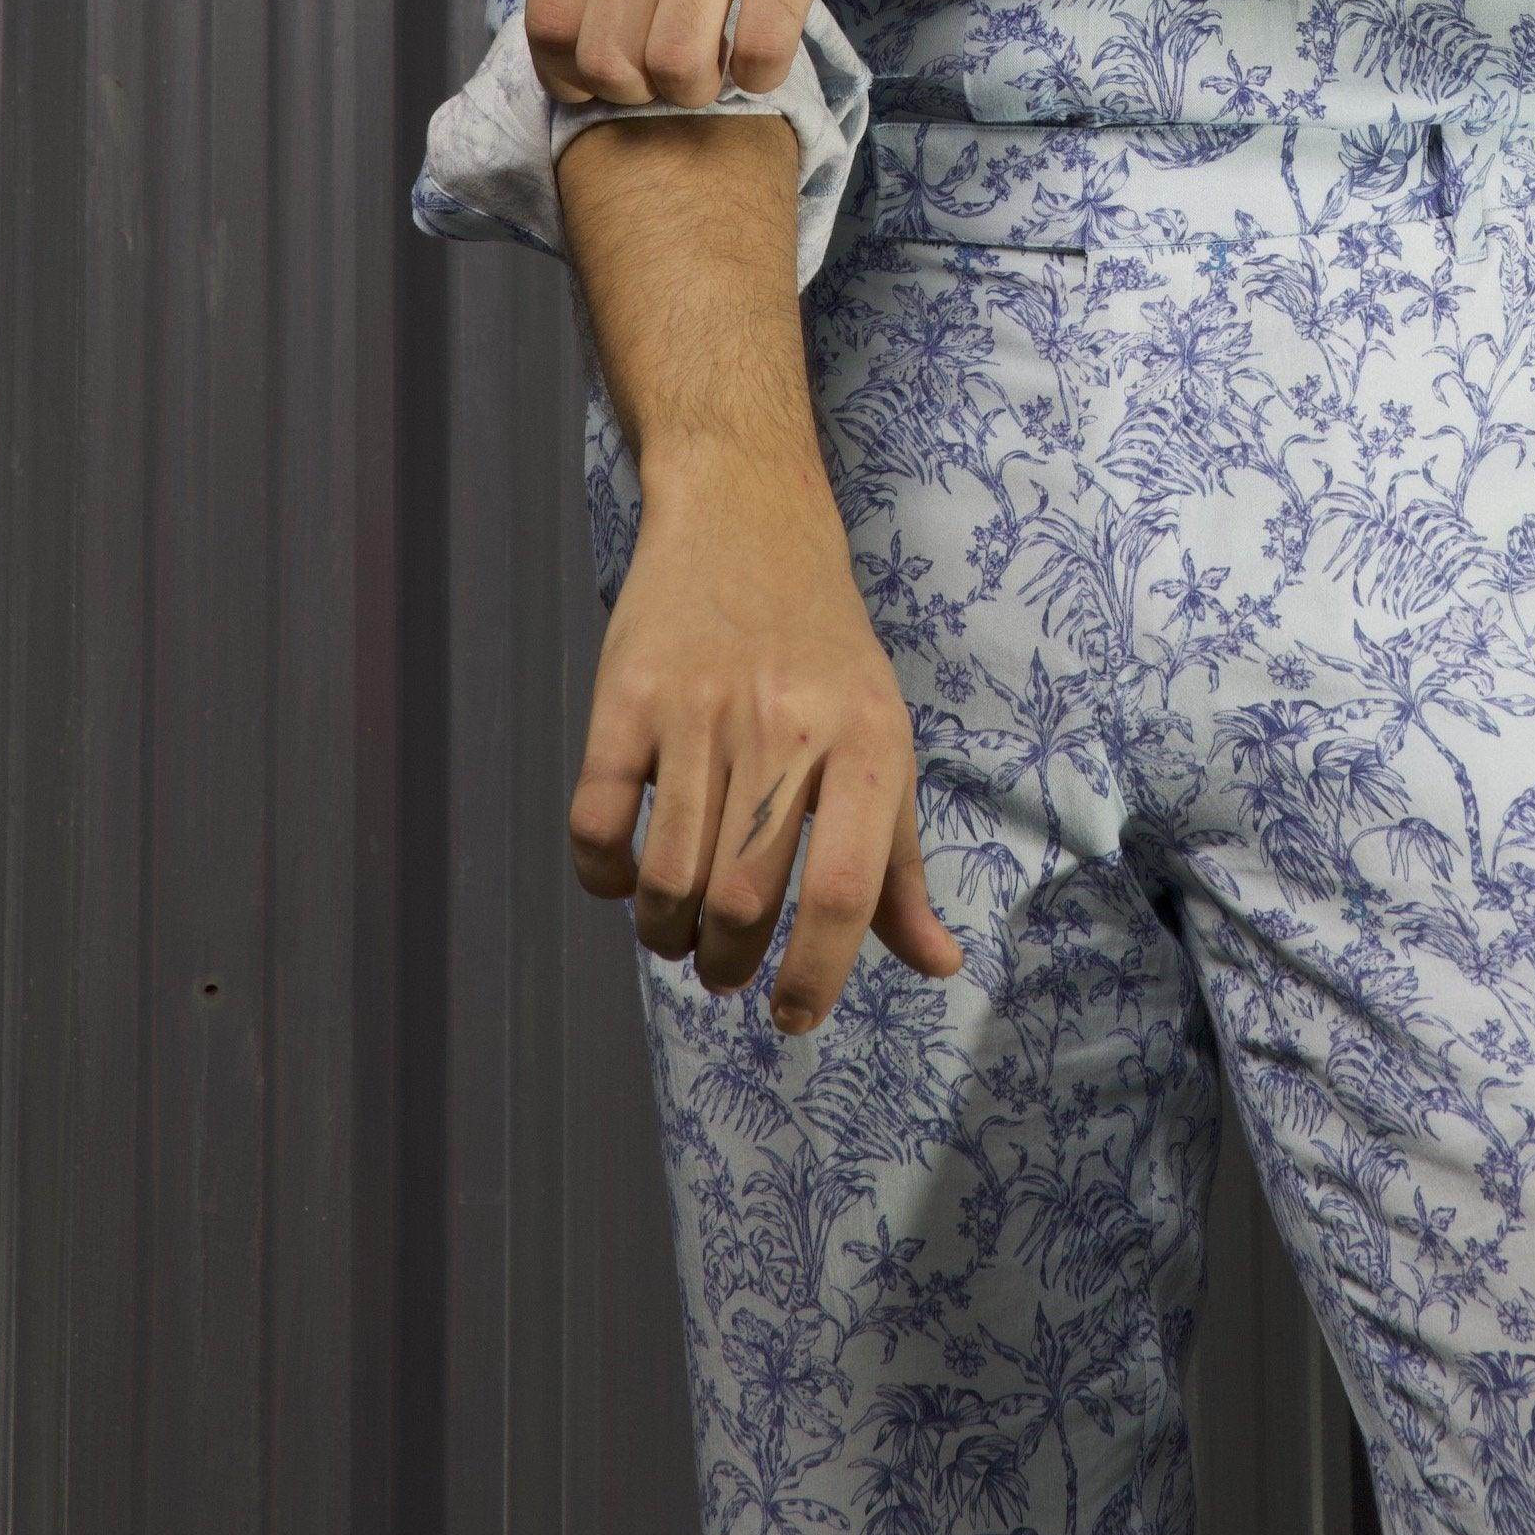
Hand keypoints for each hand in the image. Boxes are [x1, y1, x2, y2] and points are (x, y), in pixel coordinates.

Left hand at [526, 0, 926, 108]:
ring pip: (676, 65)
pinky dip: (761, 74)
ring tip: (718, 66)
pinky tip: (766, 54)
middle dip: (639, 92)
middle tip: (670, 73)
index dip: (573, 75)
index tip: (607, 80)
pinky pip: (761, 48)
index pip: (549, 24)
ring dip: (698, 90)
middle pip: (609, 58)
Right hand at [570, 440, 966, 1023]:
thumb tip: (938, 965)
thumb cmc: (826, 649)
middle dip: (729, 963)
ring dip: (667, 934)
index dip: (817, 976)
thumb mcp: (885, 741)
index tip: (792, 1018)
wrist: (747, 516)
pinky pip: (597, 824)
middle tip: (725, 969)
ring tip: (679, 933)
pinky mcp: (624, 694)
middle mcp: (788, 725)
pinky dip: (603, 877)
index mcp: (870, 742)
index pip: (847, 891)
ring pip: (669, 876)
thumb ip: (902, 863)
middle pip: (746, 899)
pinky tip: (625, 877)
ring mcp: (700, 707)